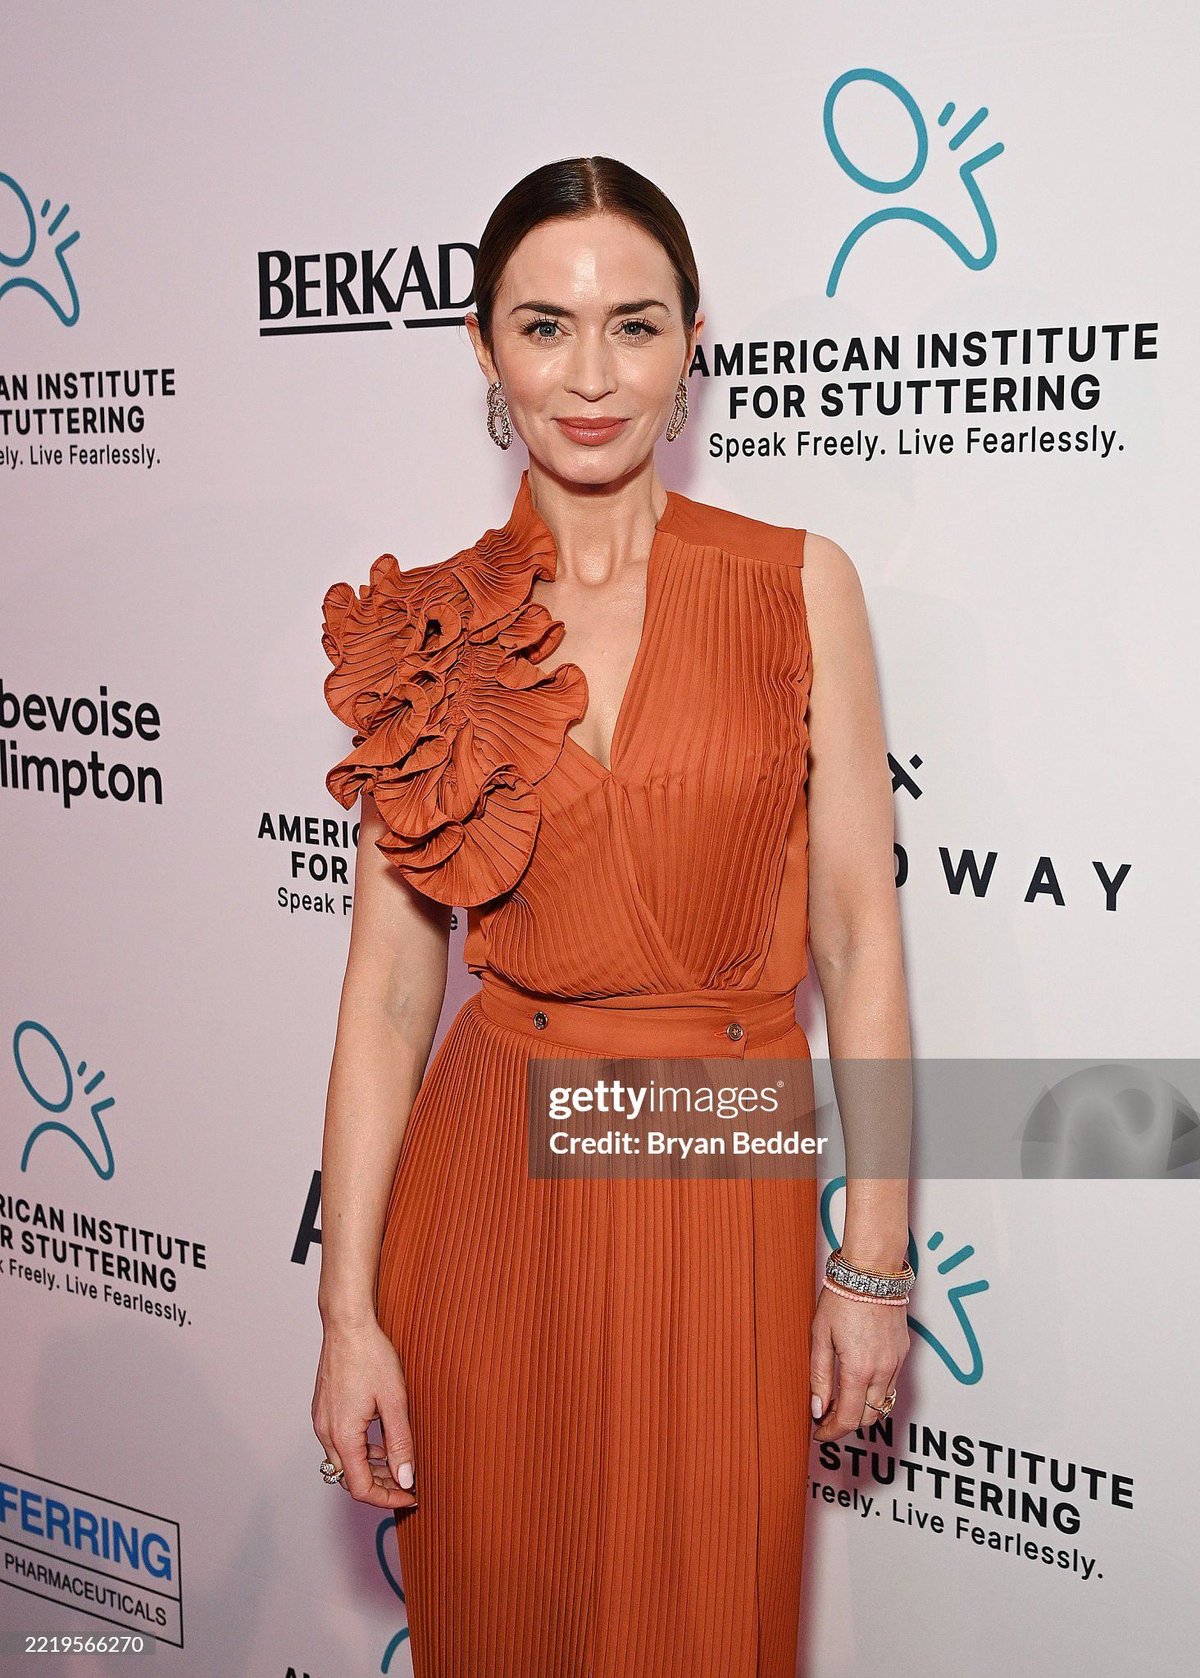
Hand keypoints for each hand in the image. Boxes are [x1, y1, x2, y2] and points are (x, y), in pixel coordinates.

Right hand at [311, 1315, 417, 1509]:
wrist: (347, 1324)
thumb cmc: (370, 1355)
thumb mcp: (395, 1401)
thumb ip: (400, 1443)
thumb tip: (406, 1478)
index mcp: (343, 1435)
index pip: (360, 1488)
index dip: (387, 1499)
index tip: (410, 1495)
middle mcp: (326, 1432)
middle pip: (349, 1478)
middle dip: (380, 1486)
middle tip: (408, 1482)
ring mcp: (322, 1421)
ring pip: (343, 1462)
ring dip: (370, 1468)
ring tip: (398, 1462)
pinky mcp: (323, 1410)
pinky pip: (339, 1443)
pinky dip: (360, 1451)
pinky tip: (380, 1441)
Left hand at [810, 1285, 909, 1441]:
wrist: (872, 1271)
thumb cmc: (841, 1297)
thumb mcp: (820, 1336)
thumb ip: (819, 1376)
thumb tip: (817, 1408)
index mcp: (859, 1370)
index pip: (848, 1419)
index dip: (832, 1432)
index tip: (819, 1433)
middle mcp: (882, 1370)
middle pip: (868, 1418)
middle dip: (846, 1424)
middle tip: (825, 1418)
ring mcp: (896, 1362)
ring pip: (882, 1403)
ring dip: (862, 1410)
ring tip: (839, 1400)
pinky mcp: (903, 1352)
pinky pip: (890, 1384)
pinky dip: (874, 1392)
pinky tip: (857, 1381)